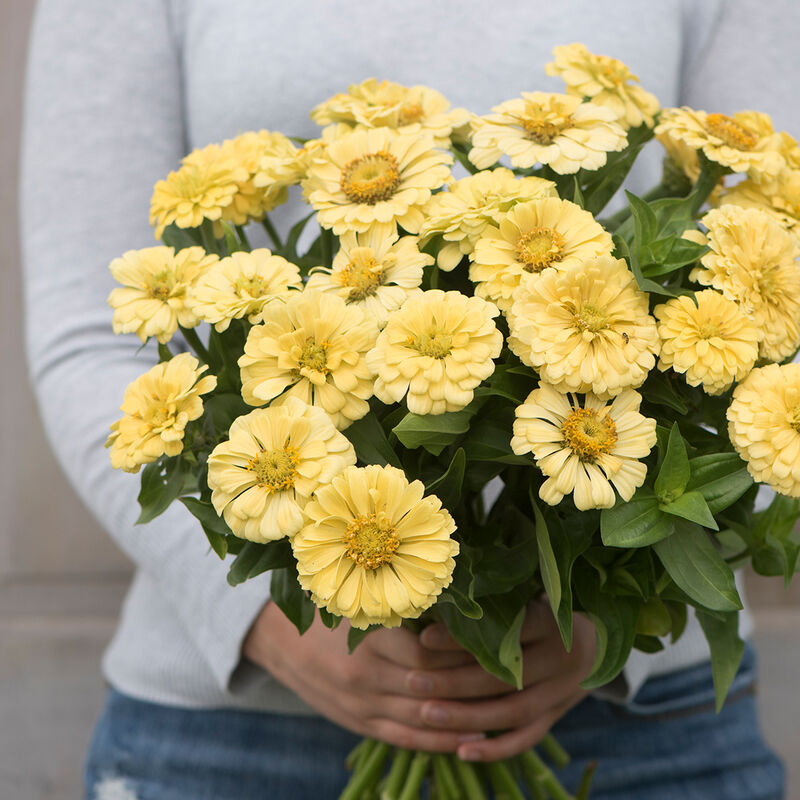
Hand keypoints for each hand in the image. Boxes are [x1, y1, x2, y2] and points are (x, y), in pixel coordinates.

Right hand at [242, 601, 486, 751]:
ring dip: (462, 719)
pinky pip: (405, 739)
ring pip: (423, 718)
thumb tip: (452, 603)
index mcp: (368, 640)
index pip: (427, 651)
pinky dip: (438, 742)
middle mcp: (366, 676)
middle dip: (472, 686)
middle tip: (511, 679)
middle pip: (431, 686)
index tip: (494, 642)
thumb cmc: (328, 612)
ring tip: (501, 713)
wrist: (280, 642)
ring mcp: (363, 705)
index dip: (462, 651)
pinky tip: (466, 739)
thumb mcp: (358, 601)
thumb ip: (398, 606)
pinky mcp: (360, 723)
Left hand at [411, 599, 595, 761]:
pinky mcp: (557, 716)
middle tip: (414, 681)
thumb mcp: (531, 595)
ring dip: (466, 716)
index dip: (463, 638)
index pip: (503, 633)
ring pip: (511, 711)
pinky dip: (495, 749)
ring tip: (426, 713)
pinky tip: (461, 751)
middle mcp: (561, 659)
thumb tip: (438, 600)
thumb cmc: (548, 608)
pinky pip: (526, 738)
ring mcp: (561, 692)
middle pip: (502, 676)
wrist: (597, 640)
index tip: (424, 637)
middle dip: (454, 681)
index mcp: (552, 622)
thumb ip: (496, 600)